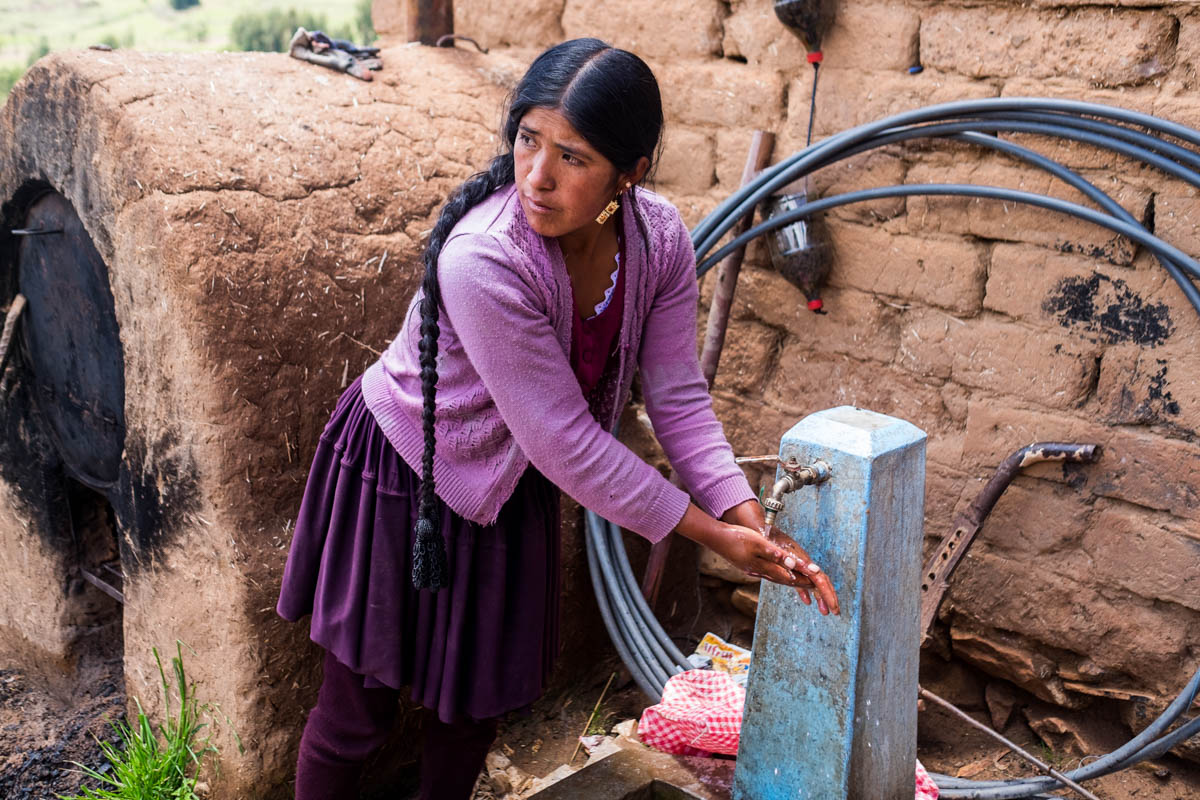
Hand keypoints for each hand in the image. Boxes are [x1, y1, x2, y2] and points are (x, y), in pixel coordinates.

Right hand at [675, 503, 838, 615]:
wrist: (716, 538)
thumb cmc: (736, 538)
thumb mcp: (758, 544)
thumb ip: (776, 555)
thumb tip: (793, 564)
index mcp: (764, 567)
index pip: (788, 577)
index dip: (803, 581)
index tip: (816, 586)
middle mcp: (760, 571)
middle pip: (784, 580)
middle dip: (799, 584)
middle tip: (814, 589)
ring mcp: (753, 569)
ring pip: (776, 577)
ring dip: (789, 580)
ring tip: (800, 583)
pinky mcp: (749, 565)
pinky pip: (768, 573)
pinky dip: (778, 575)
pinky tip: (778, 573)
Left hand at [764, 526, 839, 615]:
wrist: (762, 528)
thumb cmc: (769, 539)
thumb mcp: (778, 550)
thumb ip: (793, 562)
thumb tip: (811, 569)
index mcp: (803, 562)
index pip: (820, 580)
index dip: (828, 594)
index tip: (834, 608)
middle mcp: (804, 563)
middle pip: (821, 582)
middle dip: (829, 597)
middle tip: (836, 613)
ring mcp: (799, 565)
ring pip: (813, 582)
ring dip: (819, 596)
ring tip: (824, 612)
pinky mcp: (792, 565)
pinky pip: (802, 581)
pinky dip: (805, 591)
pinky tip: (807, 601)